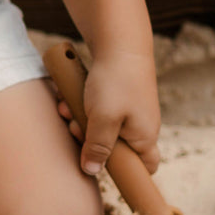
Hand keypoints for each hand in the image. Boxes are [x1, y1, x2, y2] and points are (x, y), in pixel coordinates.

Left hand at [55, 49, 160, 176]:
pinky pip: (96, 110)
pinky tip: (68, 98)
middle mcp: (140, 125)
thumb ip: (98, 148)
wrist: (119, 41)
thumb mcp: (103, 119)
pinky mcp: (117, 96)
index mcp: (145, 136)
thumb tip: (92, 171)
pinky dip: (82, 106)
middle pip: (113, 148)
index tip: (106, 170)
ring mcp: (128, 110)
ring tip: (67, 109)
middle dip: (89, 141)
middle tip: (76, 128)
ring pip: (100, 128)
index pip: (146, 167)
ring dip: (80, 120)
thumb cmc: (115, 82)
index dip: (129, 174)